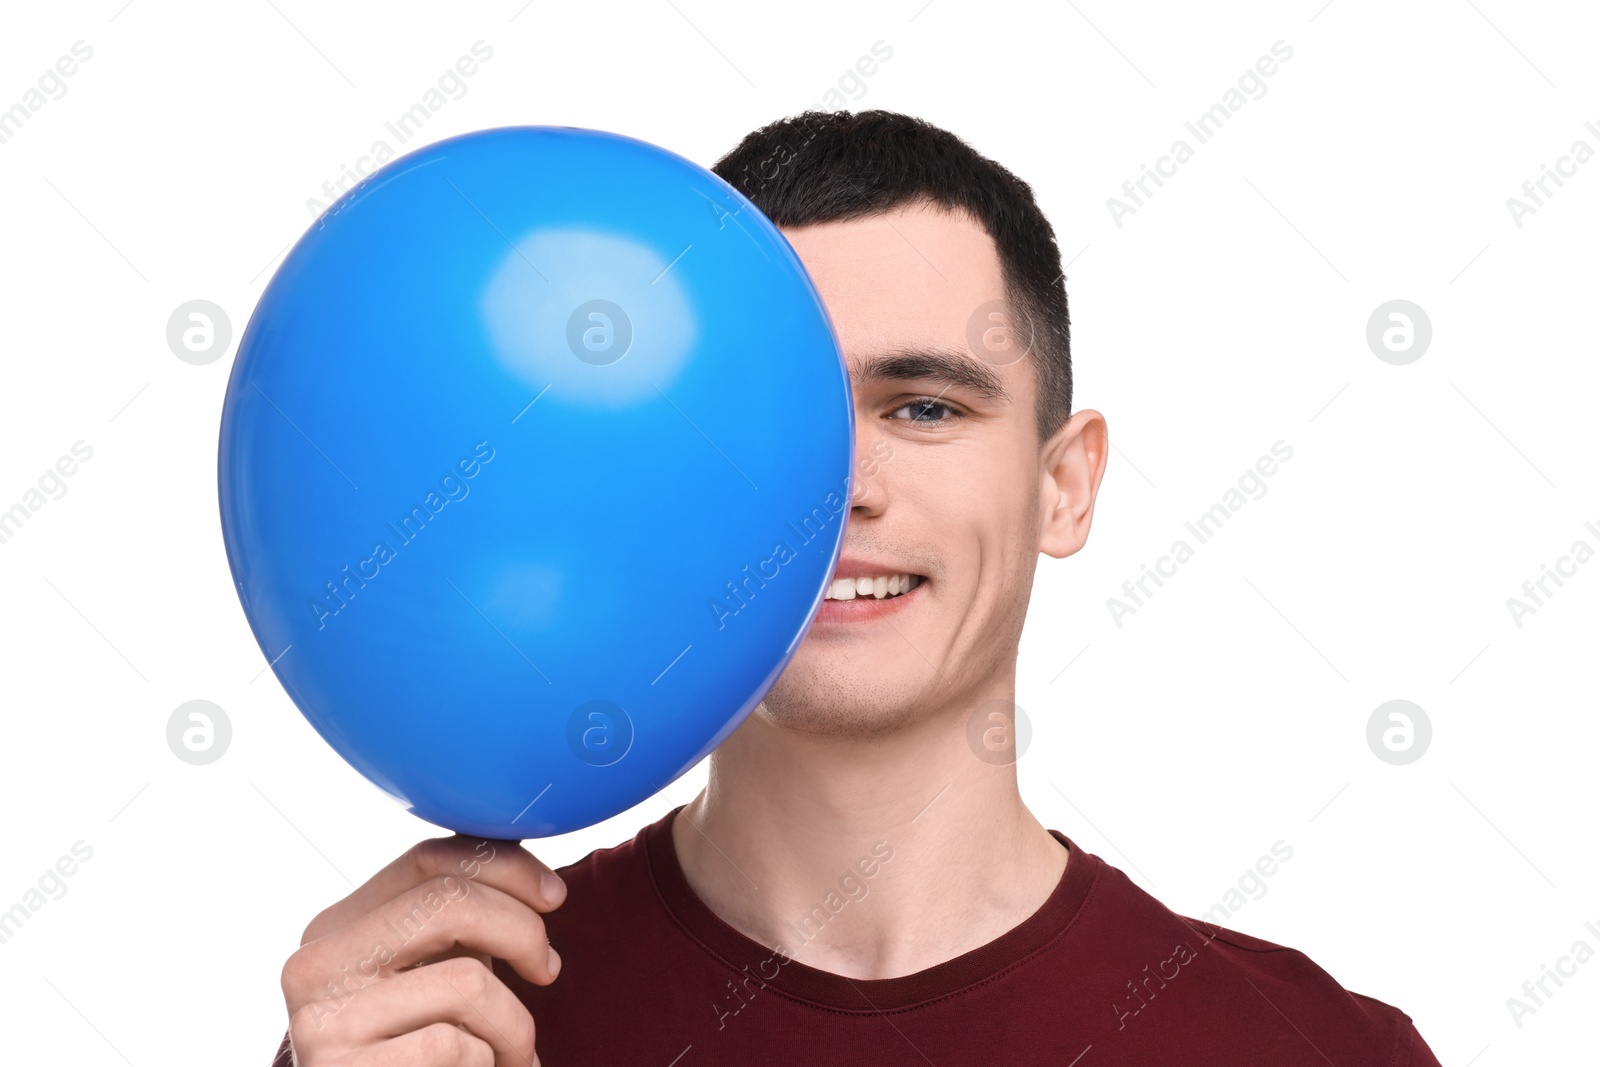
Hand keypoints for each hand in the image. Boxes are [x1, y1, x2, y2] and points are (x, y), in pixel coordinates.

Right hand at [279, 836, 564, 1065]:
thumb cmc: (421, 1054)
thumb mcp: (434, 975)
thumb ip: (458, 924)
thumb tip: (536, 882)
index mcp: (333, 929)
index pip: (426, 859)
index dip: (505, 865)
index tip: (555, 896)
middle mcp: (314, 966)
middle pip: (449, 902)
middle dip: (522, 931)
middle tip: (547, 969)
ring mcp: (322, 1022)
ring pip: (468, 981)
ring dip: (514, 1025)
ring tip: (508, 1053)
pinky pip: (455, 1046)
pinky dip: (486, 1064)